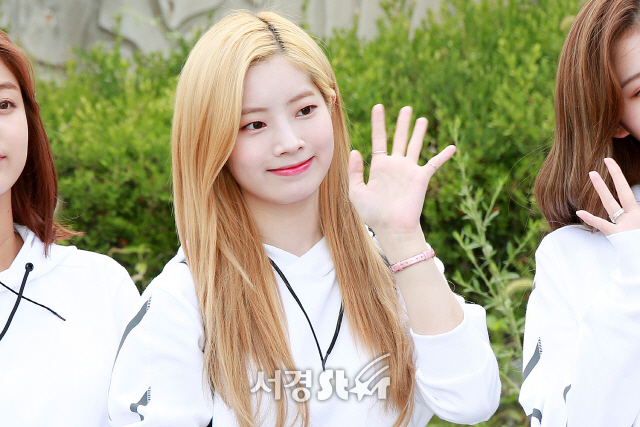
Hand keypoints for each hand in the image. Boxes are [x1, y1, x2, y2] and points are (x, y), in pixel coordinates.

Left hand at [347, 104, 455, 237]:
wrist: (392, 228)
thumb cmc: (373, 214)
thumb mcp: (356, 192)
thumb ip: (354, 171)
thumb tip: (355, 151)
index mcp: (379, 167)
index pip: (379, 140)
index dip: (378, 123)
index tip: (378, 106)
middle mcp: (395, 165)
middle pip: (399, 138)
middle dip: (402, 123)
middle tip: (406, 108)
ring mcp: (409, 170)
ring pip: (415, 145)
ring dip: (419, 132)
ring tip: (422, 119)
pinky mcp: (421, 178)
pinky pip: (434, 163)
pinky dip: (444, 155)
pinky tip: (452, 147)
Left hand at [576, 158, 639, 234]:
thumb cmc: (636, 242)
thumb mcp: (634, 223)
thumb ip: (628, 212)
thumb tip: (611, 208)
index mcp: (638, 213)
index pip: (627, 190)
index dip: (619, 176)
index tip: (610, 162)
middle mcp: (633, 215)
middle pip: (623, 190)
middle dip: (616, 174)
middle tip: (606, 159)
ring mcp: (625, 224)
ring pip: (611, 202)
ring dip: (601, 187)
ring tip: (592, 173)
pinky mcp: (617, 235)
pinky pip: (603, 225)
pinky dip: (591, 218)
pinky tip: (579, 212)